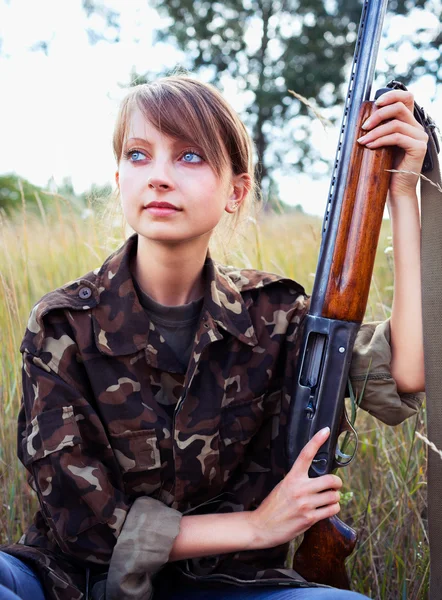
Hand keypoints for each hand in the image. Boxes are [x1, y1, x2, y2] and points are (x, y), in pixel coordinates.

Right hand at [247, 427, 341, 549]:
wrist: (262, 526)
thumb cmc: (273, 506)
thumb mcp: (282, 486)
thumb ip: (298, 480)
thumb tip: (316, 477)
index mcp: (292, 477)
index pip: (306, 454)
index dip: (317, 440)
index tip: (325, 430)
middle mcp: (300, 488)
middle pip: (331, 479)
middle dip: (337, 483)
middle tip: (335, 485)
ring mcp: (305, 504)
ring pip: (334, 496)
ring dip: (334, 498)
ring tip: (329, 500)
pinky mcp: (309, 518)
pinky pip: (332, 510)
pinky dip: (333, 509)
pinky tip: (327, 509)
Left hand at [357, 89, 428, 198]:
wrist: (396, 189)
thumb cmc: (387, 168)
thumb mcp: (382, 144)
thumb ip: (380, 129)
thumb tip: (363, 119)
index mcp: (409, 124)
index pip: (407, 98)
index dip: (392, 95)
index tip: (375, 102)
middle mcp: (417, 128)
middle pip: (399, 107)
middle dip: (378, 115)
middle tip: (363, 127)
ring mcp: (420, 138)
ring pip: (395, 124)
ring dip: (375, 131)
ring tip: (362, 141)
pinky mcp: (418, 148)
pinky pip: (397, 137)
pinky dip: (380, 140)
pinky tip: (370, 146)